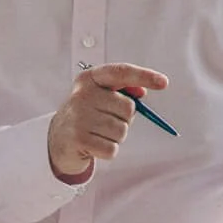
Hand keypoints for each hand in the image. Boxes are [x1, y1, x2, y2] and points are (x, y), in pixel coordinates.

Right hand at [46, 63, 167, 181]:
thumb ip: (123, 91)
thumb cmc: (88, 114)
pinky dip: (108, 150)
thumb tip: (142, 91)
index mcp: (89, 79)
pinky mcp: (79, 139)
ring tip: (99, 133)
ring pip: (122, 131)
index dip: (144, 76)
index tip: (163, 82)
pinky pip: (112, 149)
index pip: (121, 72)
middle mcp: (82, 94)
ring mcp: (79, 117)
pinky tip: (95, 144)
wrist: (58, 138)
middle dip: (124, 119)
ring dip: (116, 137)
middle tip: (106, 120)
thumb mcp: (102, 96)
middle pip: (128, 108)